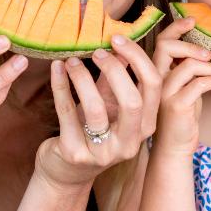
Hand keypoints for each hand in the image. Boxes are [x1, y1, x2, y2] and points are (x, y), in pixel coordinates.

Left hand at [35, 34, 161, 190]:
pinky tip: (57, 69)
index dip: (138, 58)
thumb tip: (120, 42)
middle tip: (97, 51)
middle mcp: (129, 142)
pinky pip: (67, 113)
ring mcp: (103, 152)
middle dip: (115, 69)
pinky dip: (61, 86)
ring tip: (71, 60)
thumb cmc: (92, 131)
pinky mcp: (75, 154)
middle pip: (133, 101)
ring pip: (96, 109)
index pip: (153, 86)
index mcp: (145, 126)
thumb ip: (116, 78)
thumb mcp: (109, 104)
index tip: (118, 39)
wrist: (67, 171)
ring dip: (82, 78)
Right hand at [152, 17, 210, 158]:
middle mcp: (155, 80)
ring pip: (189, 65)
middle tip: (210, 55)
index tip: (193, 20)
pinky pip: (200, 83)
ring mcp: (164, 93)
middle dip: (192, 46)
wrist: (175, 147)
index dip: (176, 27)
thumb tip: (206, 48)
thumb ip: (187, 68)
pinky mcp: (177, 105)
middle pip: (167, 47)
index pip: (161, 41)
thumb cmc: (182, 115)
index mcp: (156, 72)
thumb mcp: (184, 87)